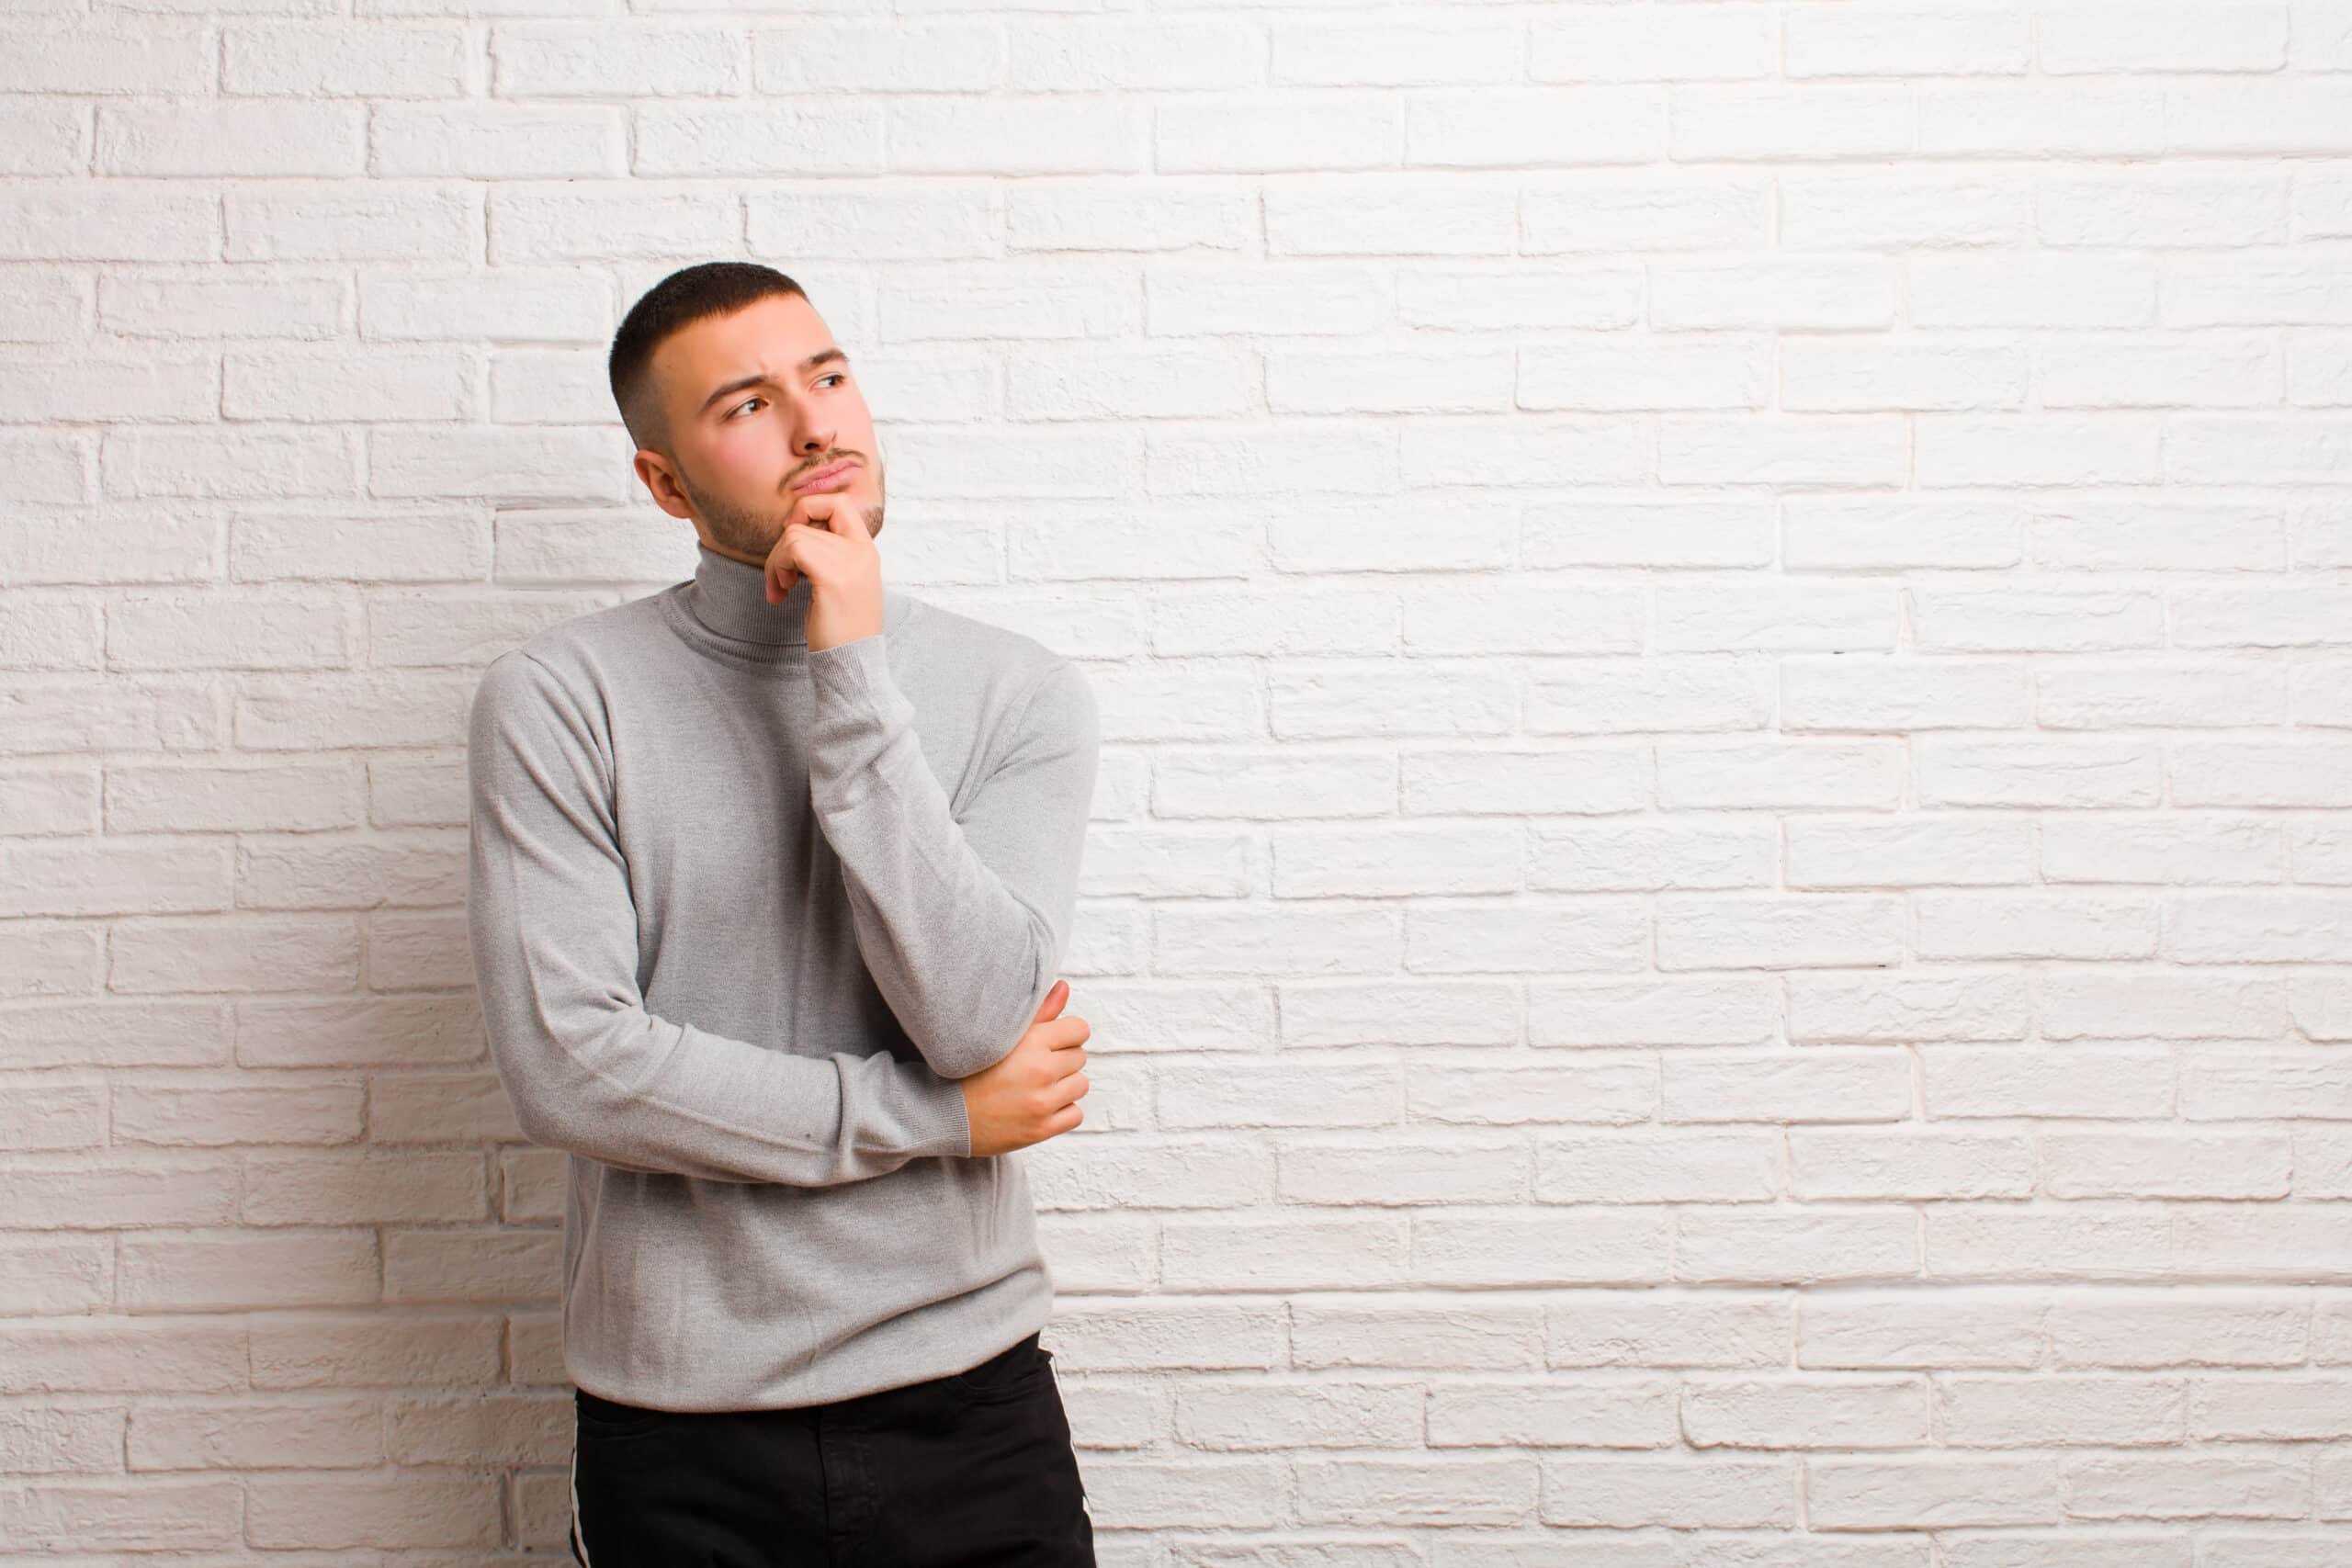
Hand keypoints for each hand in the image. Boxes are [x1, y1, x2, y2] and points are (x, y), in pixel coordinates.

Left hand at [765, 491, 882, 651]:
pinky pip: (793, 549)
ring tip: (782, 588)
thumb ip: (829, 556)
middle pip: (810, 514)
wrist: (853, 665)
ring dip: (776, 561)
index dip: (809, 509)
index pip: (839, 502)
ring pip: (795, 534)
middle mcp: (862, 552)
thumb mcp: (843, 584)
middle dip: (785, 539)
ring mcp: (850, 565)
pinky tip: (781, 593)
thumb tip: (792, 531)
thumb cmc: (842, 631)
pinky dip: (777, 569)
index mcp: (866, 551)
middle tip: (783, 570)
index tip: (796, 538)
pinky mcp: (832, 579)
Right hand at [961, 979, 1089, 1158]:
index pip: (1079, 1030)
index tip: (1051, 1042)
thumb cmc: (967, 1070)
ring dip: (1064, 1085)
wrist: (942, 1113)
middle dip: (1062, 1060)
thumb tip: (1064, 987)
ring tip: (1038, 1086)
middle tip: (1036, 1066)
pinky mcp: (1041, 1128)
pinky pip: (1075, 1114)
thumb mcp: (1000, 1034)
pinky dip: (1062, 1111)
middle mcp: (1040, 1070)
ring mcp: (1042, 1102)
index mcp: (1031, 1041)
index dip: (1066, 1034)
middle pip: (1079, 1057)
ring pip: (1080, 1085)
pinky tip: (1040, 1106)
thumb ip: (1039, 1012)